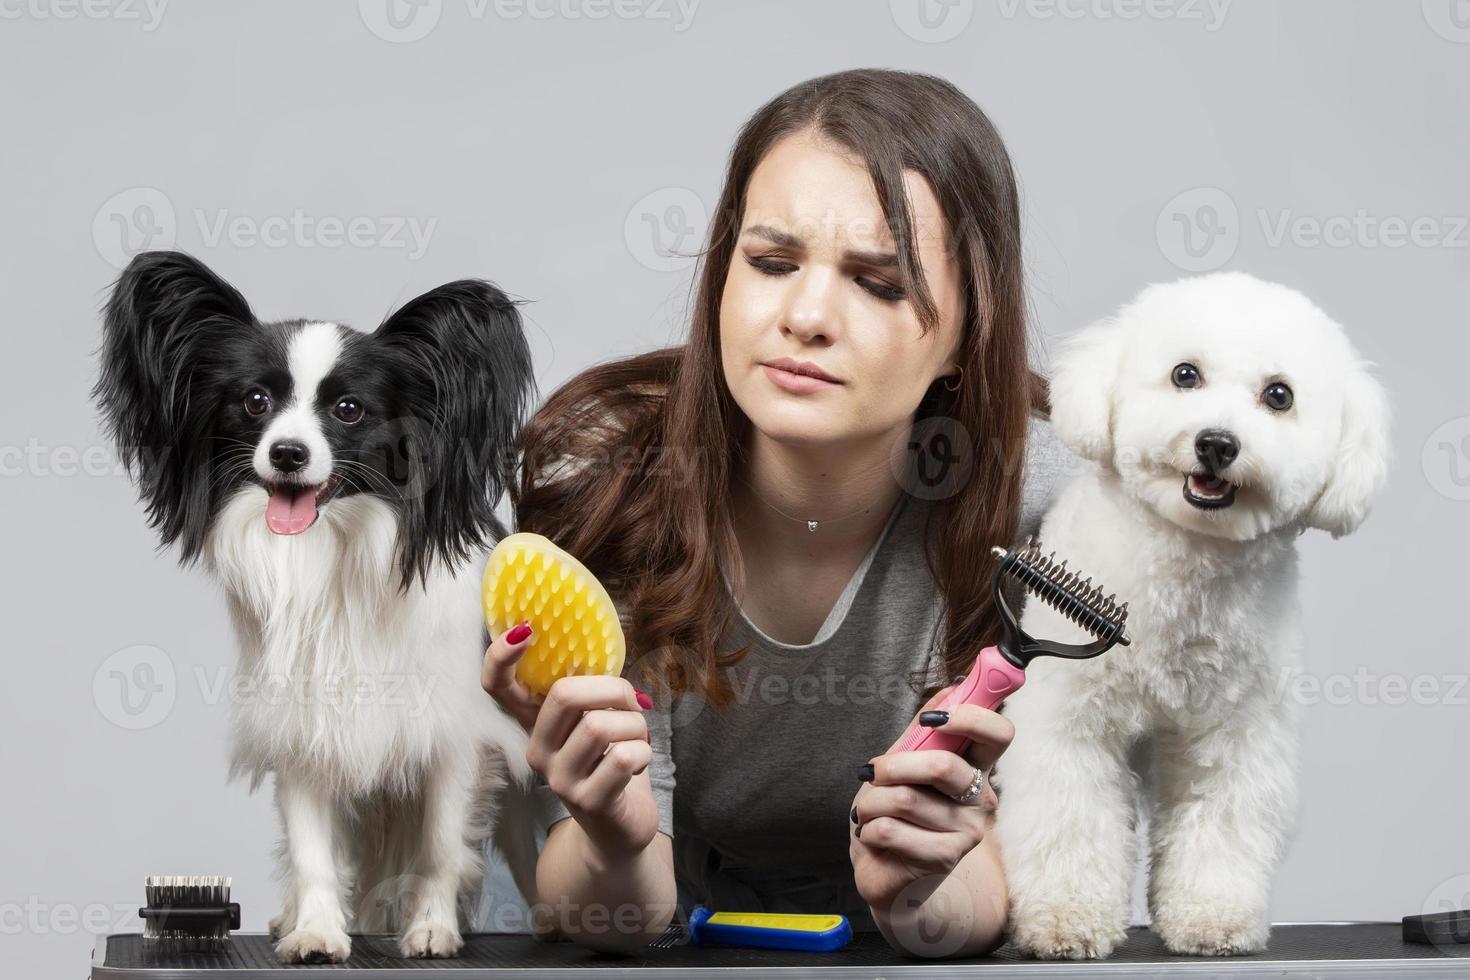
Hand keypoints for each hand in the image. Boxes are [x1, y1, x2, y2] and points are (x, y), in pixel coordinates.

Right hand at [481, 623, 658, 856]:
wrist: (621, 827)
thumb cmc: (612, 762)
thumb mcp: (595, 721)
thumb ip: (590, 690)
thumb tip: (601, 651)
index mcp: (535, 724)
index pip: (496, 687)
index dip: (501, 656)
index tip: (525, 629)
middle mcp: (537, 750)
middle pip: (565, 693)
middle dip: (613, 689)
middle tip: (632, 704)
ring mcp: (559, 779)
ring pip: (600, 725)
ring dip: (635, 724)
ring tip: (639, 738)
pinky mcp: (588, 801)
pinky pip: (623, 757)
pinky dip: (644, 751)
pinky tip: (639, 762)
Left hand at [850, 684, 1013, 913]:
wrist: (882, 866)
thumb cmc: (895, 810)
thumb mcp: (905, 762)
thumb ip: (926, 729)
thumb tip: (955, 685)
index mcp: (974, 768)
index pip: (999, 735)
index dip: (972, 716)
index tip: (934, 717)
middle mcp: (980, 799)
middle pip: (943, 765)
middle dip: (893, 765)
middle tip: (872, 773)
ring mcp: (966, 831)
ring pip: (905, 798)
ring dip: (870, 802)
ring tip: (869, 813)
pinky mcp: (943, 859)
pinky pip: (890, 829)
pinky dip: (868, 829)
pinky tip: (874, 837)